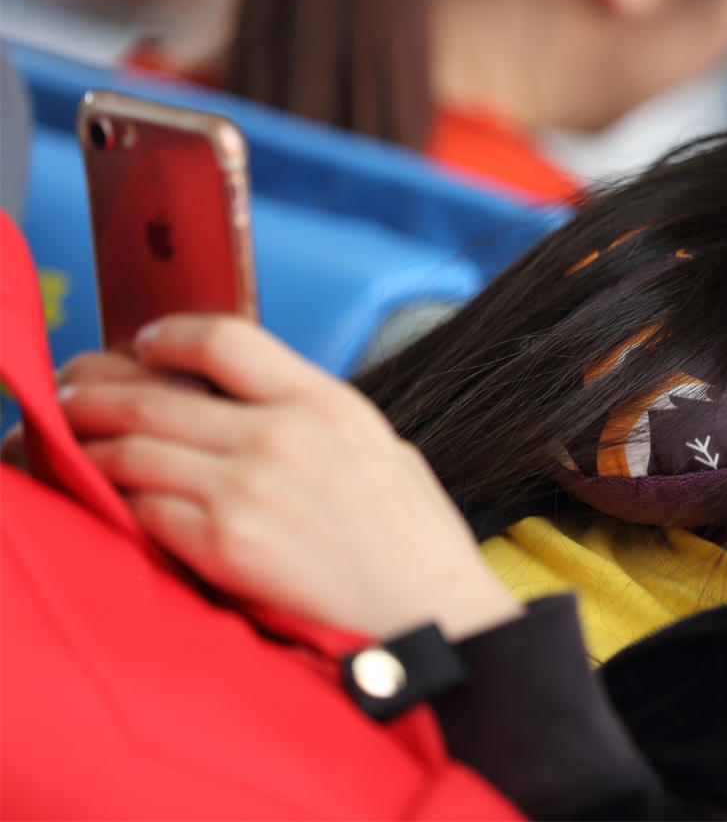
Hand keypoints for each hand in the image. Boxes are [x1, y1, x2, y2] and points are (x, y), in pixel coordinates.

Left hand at [57, 316, 521, 642]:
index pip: (225, 339)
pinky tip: (111, 505)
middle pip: (154, 393)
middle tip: (71, 395)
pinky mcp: (222, 545)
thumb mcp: (381, 449)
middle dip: (95, 392)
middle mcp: (283, 435)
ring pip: (130, 450)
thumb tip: (252, 407)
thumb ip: (314, 421)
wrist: (428, 618)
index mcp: (328, 403)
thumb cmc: (413, 545)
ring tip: (72, 448)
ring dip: (88, 449)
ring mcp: (249, 488)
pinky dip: (116, 506)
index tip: (142, 345)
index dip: (166, 336)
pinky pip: (140, 511)